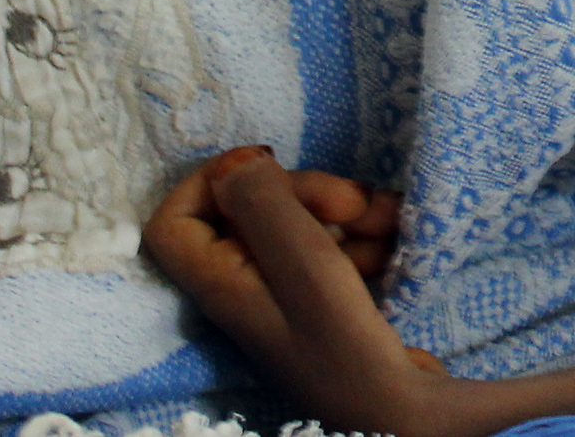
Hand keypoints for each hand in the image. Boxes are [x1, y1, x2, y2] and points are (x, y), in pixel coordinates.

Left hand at [143, 147, 452, 428]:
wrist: (401, 415)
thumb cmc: (342, 342)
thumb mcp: (301, 260)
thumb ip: (261, 202)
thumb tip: (233, 162)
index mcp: (220, 281)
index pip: (174, 222)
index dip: (210, 181)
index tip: (265, 166)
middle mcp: (246, 286)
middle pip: (252, 211)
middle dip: (309, 192)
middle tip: (352, 202)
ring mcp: (288, 296)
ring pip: (303, 224)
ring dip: (351, 212)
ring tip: (389, 223)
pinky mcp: (328, 302)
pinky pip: (337, 249)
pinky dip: (366, 237)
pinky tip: (395, 243)